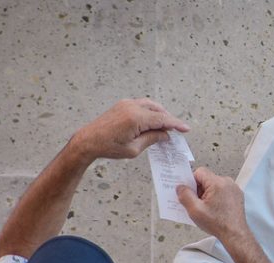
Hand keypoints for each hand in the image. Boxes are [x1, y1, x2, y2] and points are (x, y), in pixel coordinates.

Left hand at [70, 98, 189, 161]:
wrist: (88, 140)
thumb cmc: (108, 147)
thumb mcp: (134, 149)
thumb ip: (152, 139)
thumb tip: (165, 135)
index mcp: (136, 118)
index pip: (162, 119)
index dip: (176, 124)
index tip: (185, 129)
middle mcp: (132, 107)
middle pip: (158, 110)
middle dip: (168, 120)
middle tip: (175, 131)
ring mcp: (126, 104)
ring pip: (151, 105)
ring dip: (160, 115)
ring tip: (164, 128)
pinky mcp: (122, 105)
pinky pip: (142, 105)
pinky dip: (150, 112)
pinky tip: (152, 121)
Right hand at [176, 167, 249, 244]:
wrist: (235, 234)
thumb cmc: (218, 224)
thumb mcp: (195, 210)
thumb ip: (185, 195)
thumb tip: (180, 187)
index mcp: (217, 183)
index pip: (199, 172)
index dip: (191, 182)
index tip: (188, 192)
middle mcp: (228, 182)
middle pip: (207, 179)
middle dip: (199, 190)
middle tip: (197, 204)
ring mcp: (234, 189)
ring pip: (214, 186)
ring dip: (208, 195)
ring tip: (207, 209)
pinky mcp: (237, 195)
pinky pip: (222, 191)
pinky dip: (217, 198)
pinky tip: (214, 210)